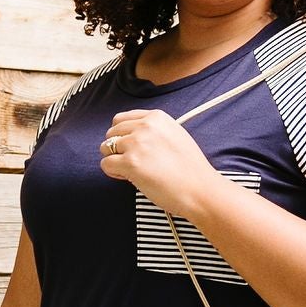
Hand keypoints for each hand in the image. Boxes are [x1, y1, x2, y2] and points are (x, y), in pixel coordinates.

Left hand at [96, 107, 226, 216]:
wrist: (200, 189)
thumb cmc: (190, 169)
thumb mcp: (175, 135)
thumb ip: (154, 130)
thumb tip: (132, 136)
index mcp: (156, 117)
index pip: (122, 119)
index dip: (123, 135)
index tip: (132, 148)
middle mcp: (145, 126)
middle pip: (111, 132)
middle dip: (116, 148)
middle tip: (132, 162)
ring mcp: (136, 144)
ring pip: (105, 148)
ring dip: (114, 160)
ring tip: (131, 171)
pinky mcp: (130, 163)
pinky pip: (106, 164)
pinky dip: (113, 173)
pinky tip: (129, 178)